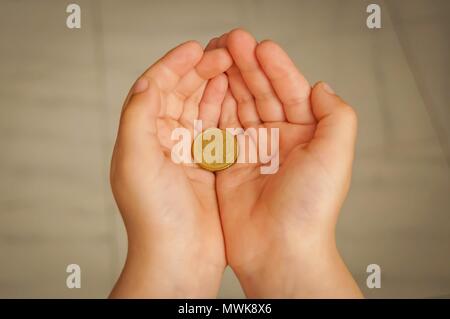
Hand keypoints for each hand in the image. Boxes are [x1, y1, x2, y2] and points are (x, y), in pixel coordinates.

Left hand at [109, 41, 231, 297]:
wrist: (180, 257)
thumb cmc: (155, 217)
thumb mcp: (136, 162)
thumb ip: (137, 117)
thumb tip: (145, 81)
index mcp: (140, 138)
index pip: (154, 89)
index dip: (173, 66)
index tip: (196, 49)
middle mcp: (160, 143)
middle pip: (179, 95)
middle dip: (198, 72)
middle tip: (222, 55)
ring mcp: (184, 154)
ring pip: (199, 109)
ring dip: (213, 87)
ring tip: (231, 68)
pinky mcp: (205, 167)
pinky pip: (216, 129)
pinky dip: (225, 111)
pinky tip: (236, 98)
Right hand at [213, 29, 361, 297]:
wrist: (279, 249)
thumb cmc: (309, 208)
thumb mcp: (335, 155)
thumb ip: (336, 116)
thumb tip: (321, 86)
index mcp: (307, 135)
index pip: (291, 91)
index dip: (277, 68)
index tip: (260, 47)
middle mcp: (280, 140)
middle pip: (263, 93)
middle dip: (249, 66)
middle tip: (232, 41)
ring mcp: (253, 151)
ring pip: (240, 106)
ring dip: (231, 80)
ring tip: (218, 56)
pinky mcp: (229, 164)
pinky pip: (221, 128)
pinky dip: (215, 107)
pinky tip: (209, 87)